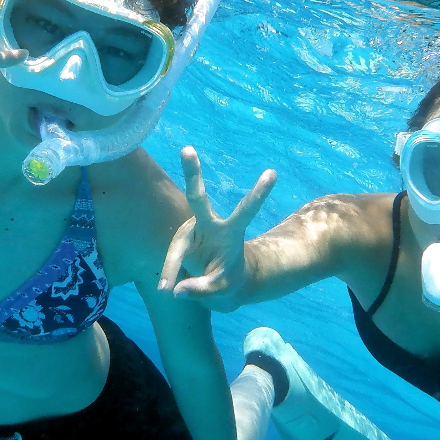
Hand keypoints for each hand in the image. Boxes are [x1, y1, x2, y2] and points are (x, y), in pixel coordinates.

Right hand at [158, 146, 275, 308]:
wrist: (219, 284)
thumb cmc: (226, 282)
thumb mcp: (222, 291)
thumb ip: (203, 290)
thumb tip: (176, 290)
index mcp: (231, 232)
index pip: (246, 211)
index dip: (258, 194)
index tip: (273, 173)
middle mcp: (209, 225)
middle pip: (197, 198)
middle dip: (192, 174)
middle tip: (187, 149)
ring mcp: (191, 231)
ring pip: (177, 249)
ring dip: (173, 269)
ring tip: (169, 286)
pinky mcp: (179, 241)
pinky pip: (171, 261)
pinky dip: (169, 275)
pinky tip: (167, 288)